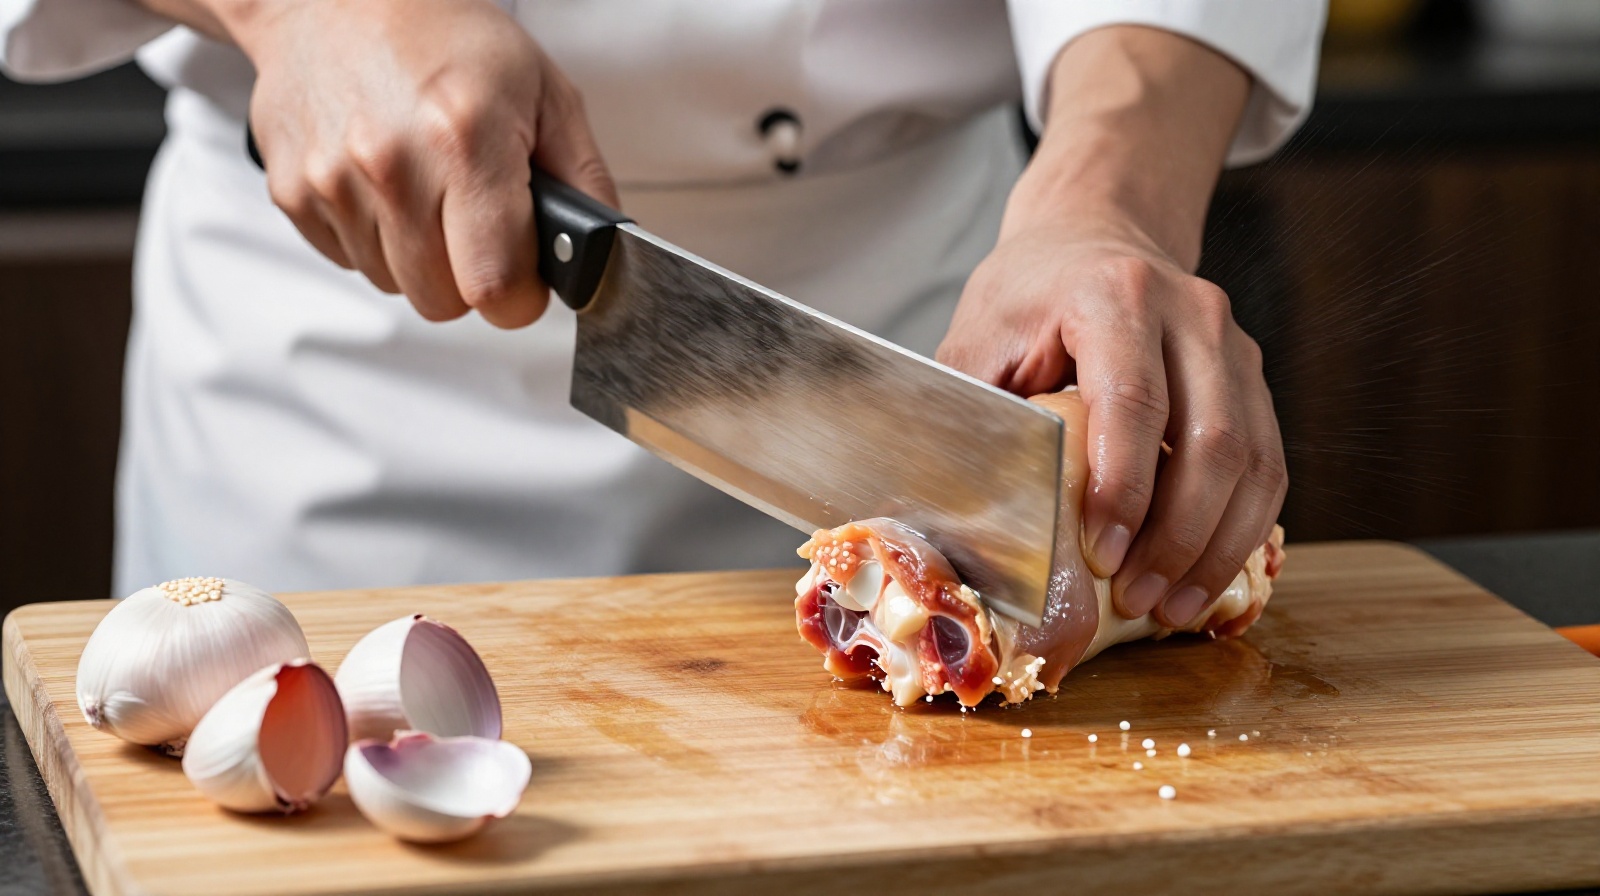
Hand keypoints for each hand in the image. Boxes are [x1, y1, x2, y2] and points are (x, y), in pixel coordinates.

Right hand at [232, 0, 616, 326]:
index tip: (523, 275)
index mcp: (465, 141)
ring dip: (420, 257)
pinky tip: (385, 184)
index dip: (520, 295)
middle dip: (470, 277)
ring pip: (396, 286)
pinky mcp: (293, 194)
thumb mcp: (546, 93)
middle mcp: (392, 166)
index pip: (497, 288)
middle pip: (443, 302)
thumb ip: (585, 181)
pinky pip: (350, 262)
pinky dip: (374, 238)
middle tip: (477, 222)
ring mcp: (333, 182)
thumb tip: (602, 256)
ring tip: (428, 189)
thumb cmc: (446, 37)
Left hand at [936, 216, 1286, 627]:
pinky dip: (1243, 529)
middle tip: (1138, 598)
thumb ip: (972, 416)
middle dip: (1178, 535)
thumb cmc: (1026, 296)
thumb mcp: (978, 340)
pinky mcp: (1253, 378)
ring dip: (1217, 545)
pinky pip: (1268, 464)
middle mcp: (1190, 314)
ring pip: (1253, 459)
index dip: (1123, 487)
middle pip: (1212, 439)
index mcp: (1114, 296)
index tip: (1102, 554)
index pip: (1134, 401)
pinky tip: (1207, 574)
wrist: (1091, 236)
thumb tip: (952, 510)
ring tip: (1174, 606)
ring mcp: (1234, 345)